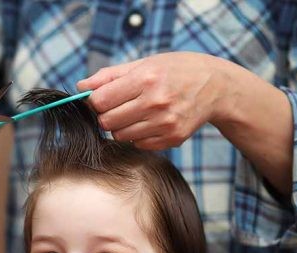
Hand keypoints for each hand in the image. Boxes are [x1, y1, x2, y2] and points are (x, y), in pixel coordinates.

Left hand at [77, 52, 232, 149]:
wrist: (216, 86)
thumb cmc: (175, 71)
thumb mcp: (144, 63)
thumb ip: (109, 76)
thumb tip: (80, 87)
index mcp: (146, 79)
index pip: (100, 101)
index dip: (95, 101)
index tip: (101, 99)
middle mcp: (156, 102)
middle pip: (107, 122)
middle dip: (106, 115)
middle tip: (118, 107)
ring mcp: (165, 123)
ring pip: (120, 136)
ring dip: (121, 127)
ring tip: (136, 113)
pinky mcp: (172, 139)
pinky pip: (138, 144)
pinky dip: (138, 136)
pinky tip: (150, 122)